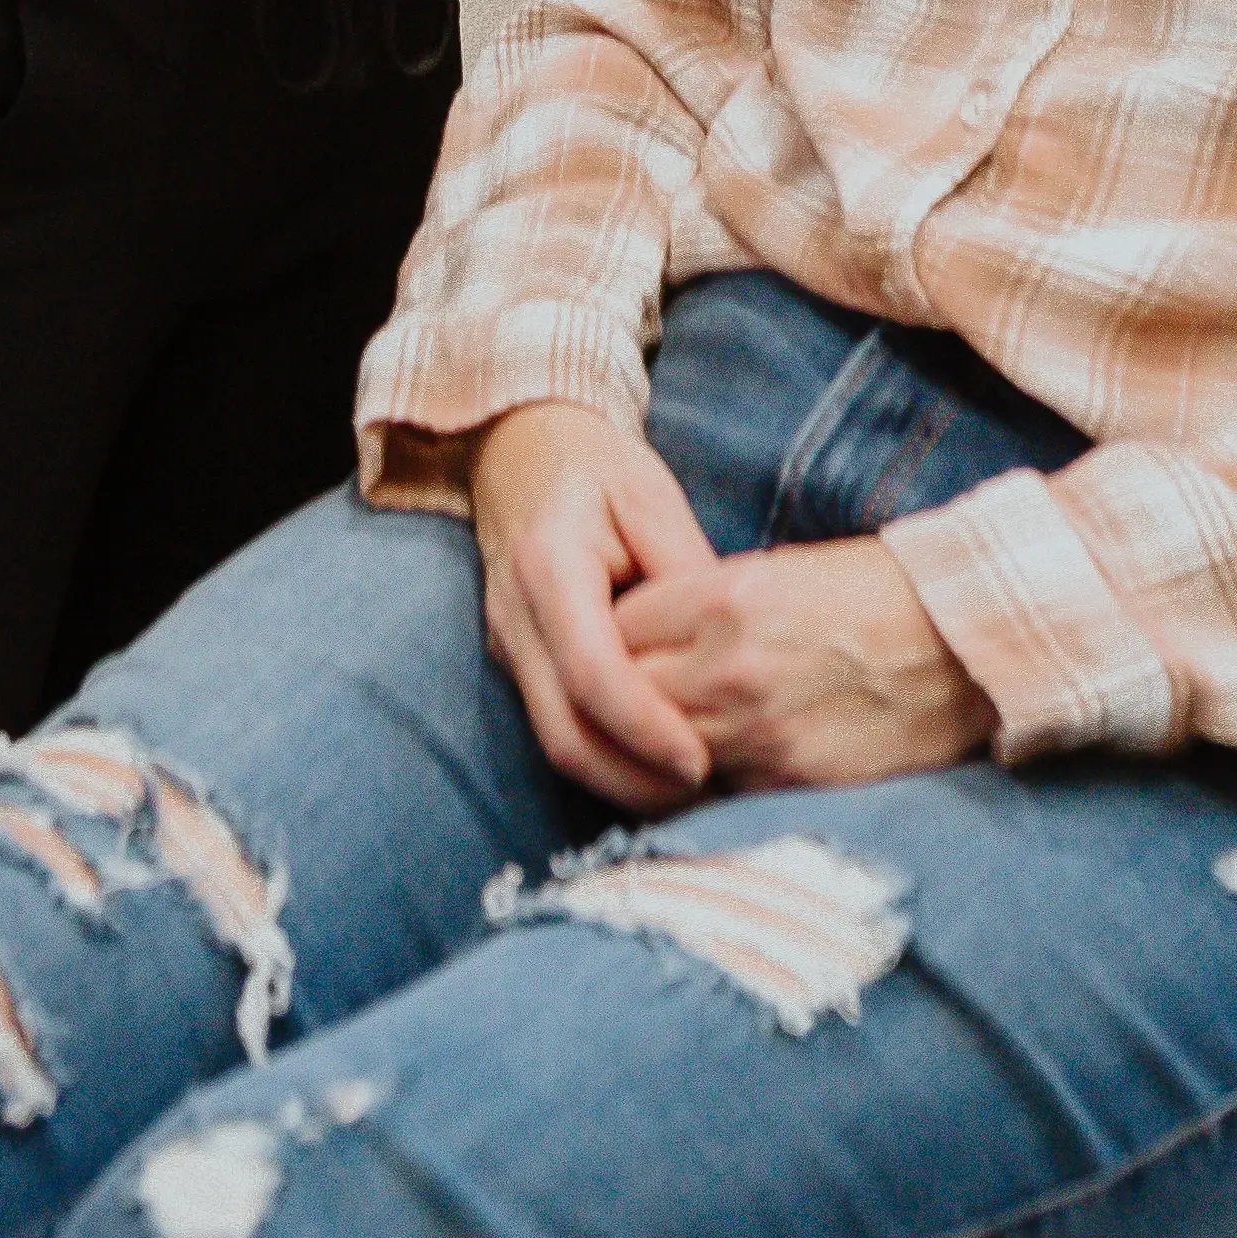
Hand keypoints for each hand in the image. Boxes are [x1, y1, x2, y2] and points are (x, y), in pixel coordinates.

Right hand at [470, 404, 721, 812]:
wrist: (519, 445)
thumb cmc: (595, 464)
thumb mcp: (650, 496)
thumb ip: (685, 571)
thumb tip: (729, 649)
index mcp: (548, 567)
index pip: (592, 674)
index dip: (646, 728)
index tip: (701, 760)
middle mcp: (515, 618)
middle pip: (564, 735)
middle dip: (635, 780)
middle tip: (708, 792)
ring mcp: (507, 646)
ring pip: (555, 744)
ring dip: (621, 781)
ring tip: (693, 791)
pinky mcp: (515, 664)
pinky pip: (555, 728)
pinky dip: (606, 758)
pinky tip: (657, 765)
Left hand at [617, 534, 995, 790]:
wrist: (960, 646)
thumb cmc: (873, 593)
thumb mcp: (777, 571)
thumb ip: (702, 605)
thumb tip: (645, 638)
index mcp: (724, 599)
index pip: (617, 626)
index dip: (607, 635)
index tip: (609, 642)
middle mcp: (728, 669)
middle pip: (622, 694)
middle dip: (613, 696)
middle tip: (615, 697)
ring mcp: (756, 734)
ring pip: (655, 753)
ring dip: (646, 748)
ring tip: (648, 740)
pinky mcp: (787, 784)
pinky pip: (710, 793)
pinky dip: (695, 784)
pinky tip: (698, 772)